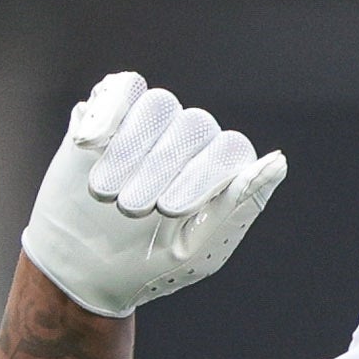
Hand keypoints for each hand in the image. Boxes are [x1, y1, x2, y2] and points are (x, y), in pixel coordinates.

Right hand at [20, 74, 285, 319]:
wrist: (79, 270)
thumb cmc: (147, 266)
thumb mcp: (195, 251)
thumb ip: (238, 206)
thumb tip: (279, 161)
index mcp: (218, 172)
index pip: (229, 148)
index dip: (202, 174)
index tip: (168, 210)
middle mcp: (187, 141)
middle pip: (194, 124)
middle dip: (161, 167)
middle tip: (131, 209)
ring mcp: (148, 125)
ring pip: (159, 103)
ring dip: (133, 146)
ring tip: (107, 191)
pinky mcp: (107, 116)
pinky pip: (121, 88)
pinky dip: (108, 111)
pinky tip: (89, 145)